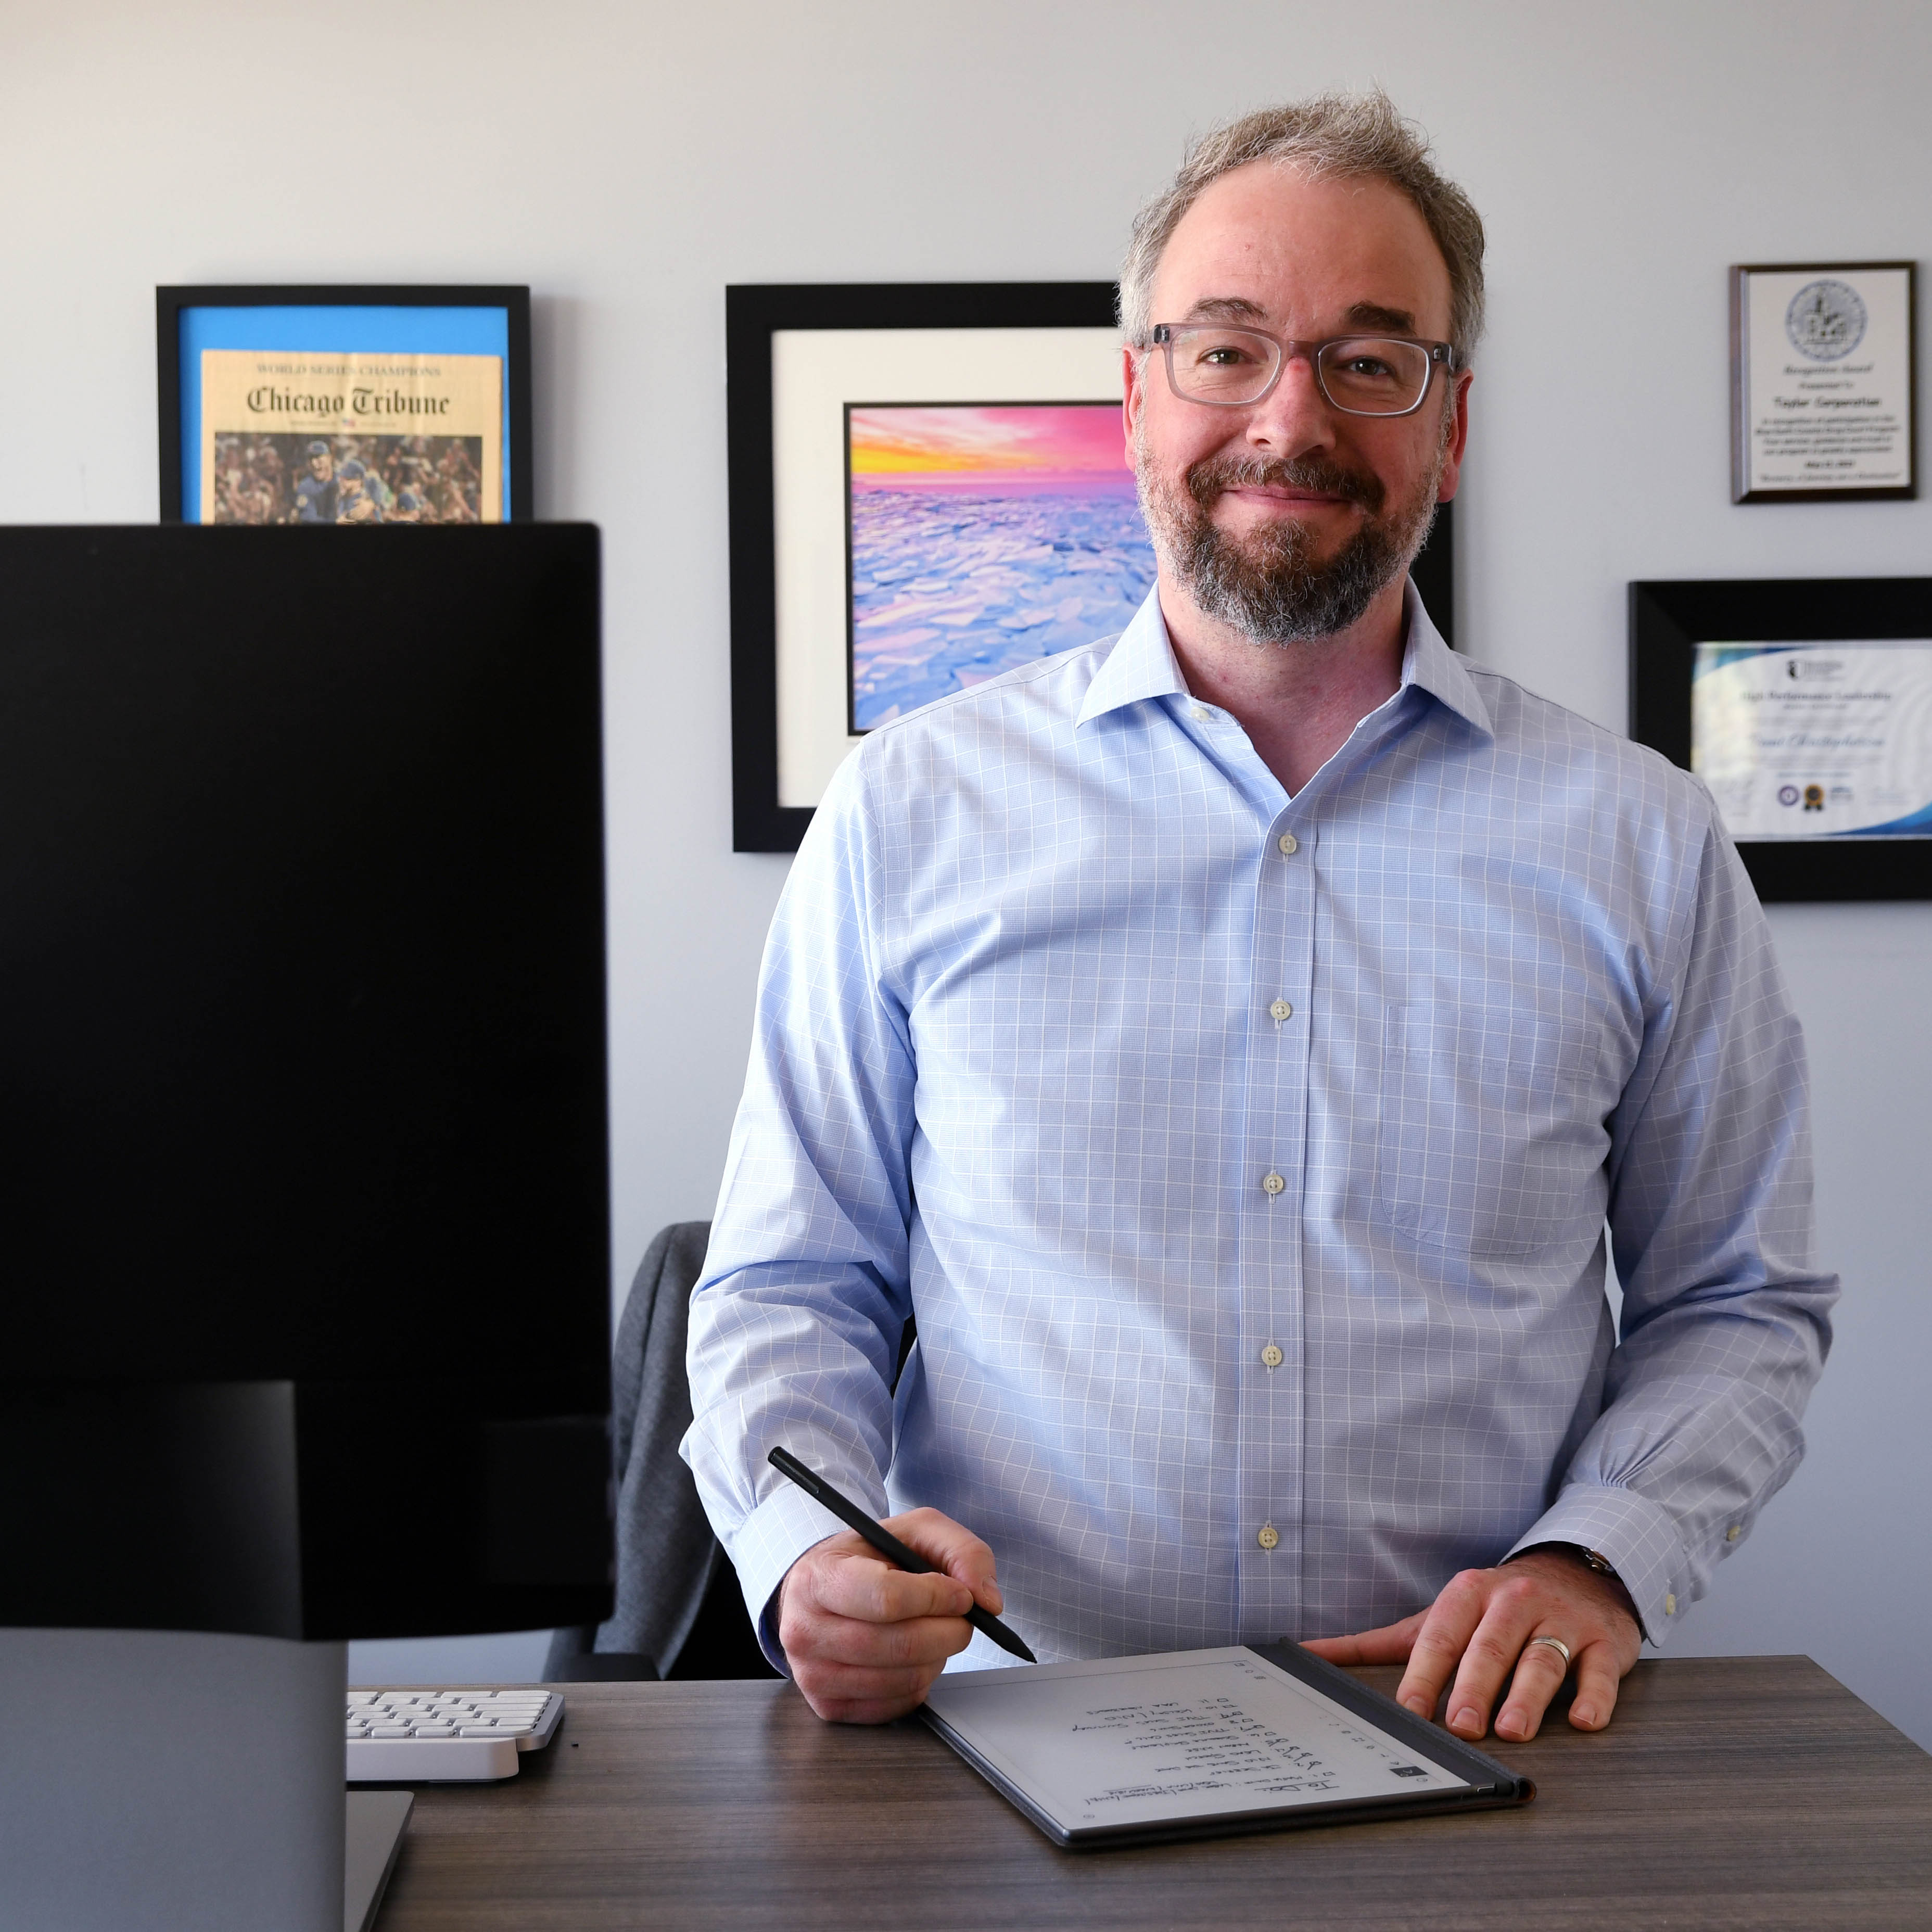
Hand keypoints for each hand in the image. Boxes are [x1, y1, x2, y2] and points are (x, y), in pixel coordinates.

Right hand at [776, 1507, 1002, 1723]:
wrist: (821, 1590)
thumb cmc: (868, 1558)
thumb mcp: (913, 1530)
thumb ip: (960, 1550)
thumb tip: (986, 1599)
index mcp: (818, 1577)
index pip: (887, 1598)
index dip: (937, 1598)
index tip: (960, 1594)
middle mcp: (805, 1629)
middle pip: (901, 1645)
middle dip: (949, 1632)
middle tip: (962, 1618)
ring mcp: (812, 1675)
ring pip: (903, 1679)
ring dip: (937, 1658)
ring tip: (935, 1633)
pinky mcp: (828, 1707)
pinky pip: (895, 1705)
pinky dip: (920, 1683)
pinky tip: (915, 1657)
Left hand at [1301, 1549, 1641, 1741]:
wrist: (1580, 1572)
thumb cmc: (1495, 1606)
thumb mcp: (1436, 1615)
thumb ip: (1374, 1642)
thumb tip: (1305, 1655)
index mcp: (1468, 1594)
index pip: (1440, 1636)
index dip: (1424, 1674)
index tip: (1409, 1711)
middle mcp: (1513, 1601)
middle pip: (1489, 1647)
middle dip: (1474, 1687)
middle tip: (1462, 1727)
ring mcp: (1561, 1621)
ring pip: (1541, 1659)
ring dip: (1525, 1696)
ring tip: (1512, 1730)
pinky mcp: (1604, 1642)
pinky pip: (1599, 1671)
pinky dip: (1593, 1696)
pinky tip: (1582, 1721)